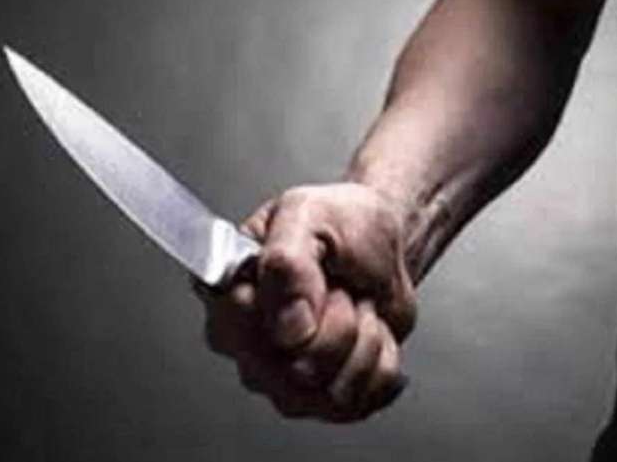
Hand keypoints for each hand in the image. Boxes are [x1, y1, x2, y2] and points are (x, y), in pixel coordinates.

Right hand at [195, 183, 416, 421]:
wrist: (387, 244)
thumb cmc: (341, 224)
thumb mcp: (308, 215)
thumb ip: (286, 260)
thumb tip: (287, 328)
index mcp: (229, 294)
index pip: (241, 329)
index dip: (290, 307)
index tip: (315, 275)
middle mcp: (248, 345)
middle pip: (295, 370)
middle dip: (339, 321)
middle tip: (339, 286)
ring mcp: (283, 379)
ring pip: (331, 392)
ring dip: (365, 341)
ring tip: (356, 306)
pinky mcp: (323, 397)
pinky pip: (361, 401)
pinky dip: (383, 361)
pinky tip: (371, 331)